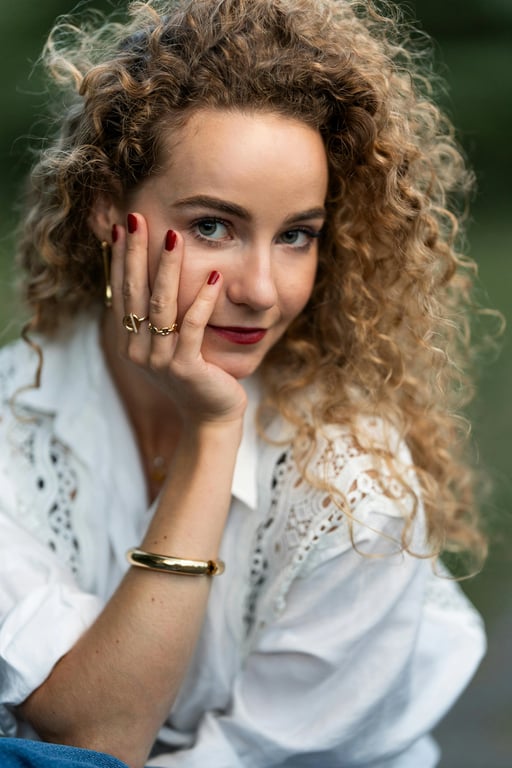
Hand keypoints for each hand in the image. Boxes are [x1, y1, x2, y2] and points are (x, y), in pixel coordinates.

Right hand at [109, 214, 246, 424]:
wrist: (211, 415)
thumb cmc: (195, 374)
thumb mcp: (168, 343)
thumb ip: (157, 315)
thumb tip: (151, 273)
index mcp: (129, 341)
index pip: (121, 291)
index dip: (122, 258)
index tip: (124, 226)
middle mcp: (137, 350)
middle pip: (134, 293)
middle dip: (137, 253)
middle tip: (138, 218)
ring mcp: (160, 360)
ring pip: (161, 306)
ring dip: (168, 269)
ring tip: (175, 237)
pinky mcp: (186, 368)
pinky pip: (192, 327)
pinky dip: (203, 300)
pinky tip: (215, 277)